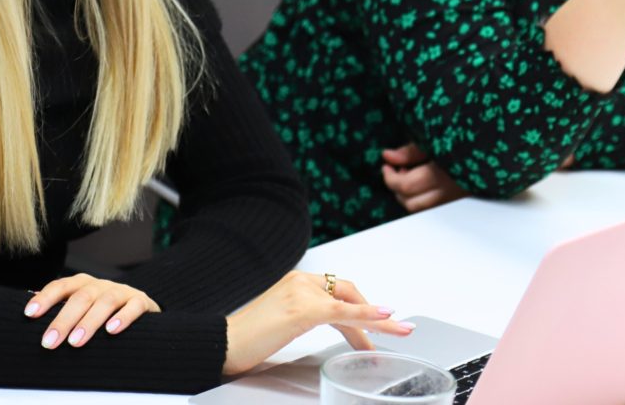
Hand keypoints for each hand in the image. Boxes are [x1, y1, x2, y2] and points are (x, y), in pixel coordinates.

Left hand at [24, 273, 160, 348]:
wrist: (140, 307)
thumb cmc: (102, 311)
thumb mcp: (81, 308)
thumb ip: (60, 309)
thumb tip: (28, 314)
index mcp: (83, 284)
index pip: (62, 286)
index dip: (45, 298)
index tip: (30, 314)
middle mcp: (100, 285)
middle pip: (81, 296)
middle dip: (63, 319)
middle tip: (49, 341)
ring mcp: (122, 291)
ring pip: (105, 301)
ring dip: (89, 321)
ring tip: (75, 342)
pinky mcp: (140, 301)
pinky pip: (133, 306)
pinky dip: (123, 317)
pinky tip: (112, 330)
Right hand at [223, 271, 415, 375]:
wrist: (224, 342)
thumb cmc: (248, 337)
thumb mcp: (283, 321)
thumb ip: (305, 316)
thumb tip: (331, 327)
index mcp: (296, 281)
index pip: (337, 290)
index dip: (360, 308)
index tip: (374, 327)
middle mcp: (301, 281)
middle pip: (348, 293)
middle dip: (373, 313)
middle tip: (393, 331)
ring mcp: (302, 293)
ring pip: (350, 304)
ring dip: (378, 320)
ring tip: (399, 331)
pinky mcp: (302, 310)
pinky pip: (343, 312)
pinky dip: (368, 315)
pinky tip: (384, 319)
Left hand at [381, 143, 467, 211]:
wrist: (499, 147)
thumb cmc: (466, 139)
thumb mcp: (435, 138)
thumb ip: (410, 151)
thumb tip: (386, 156)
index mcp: (442, 174)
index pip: (405, 186)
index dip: (390, 177)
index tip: (386, 165)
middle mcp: (450, 192)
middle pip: (411, 203)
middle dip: (397, 189)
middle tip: (397, 170)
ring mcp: (457, 200)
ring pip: (423, 210)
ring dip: (409, 197)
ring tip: (411, 177)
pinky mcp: (464, 203)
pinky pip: (435, 209)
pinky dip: (423, 200)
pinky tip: (425, 186)